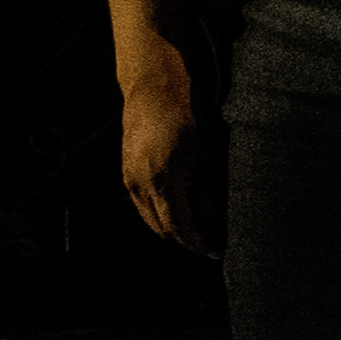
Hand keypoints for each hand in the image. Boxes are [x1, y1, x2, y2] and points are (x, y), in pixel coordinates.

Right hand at [117, 50, 220, 258]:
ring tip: (198, 232)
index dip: (197, 243)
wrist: (155, 87)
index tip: (215, 252)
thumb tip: (214, 218)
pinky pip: (142, 203)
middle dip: (185, 240)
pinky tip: (180, 212)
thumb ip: (209, 187)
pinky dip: (160, 213)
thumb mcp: (208, 151)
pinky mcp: (126, 170)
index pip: (178, 225)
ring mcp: (129, 177)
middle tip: (209, 245)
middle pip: (161, 227)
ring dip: (171, 228)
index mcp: (163, 178)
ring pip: (149, 217)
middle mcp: (140, 182)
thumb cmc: (188, 114)